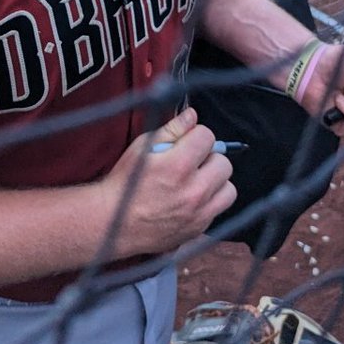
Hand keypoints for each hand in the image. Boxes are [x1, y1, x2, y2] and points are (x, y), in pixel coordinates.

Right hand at [101, 108, 236, 258]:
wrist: (115, 222)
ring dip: (215, 180)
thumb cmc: (126, 182)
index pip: (207, 137)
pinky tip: (192, 197)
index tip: (187, 141)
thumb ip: (171, 129)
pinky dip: (211, 200)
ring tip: (196, 180)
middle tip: (191, 161)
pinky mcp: (199, 227)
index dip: (196, 135)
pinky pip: (220, 207)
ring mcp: (199, 212)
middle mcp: (193, 190)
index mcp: (178, 165)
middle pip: (223, 162)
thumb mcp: (142, 147)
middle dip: (209, 157)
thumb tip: (192, 116)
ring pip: (228, 187)